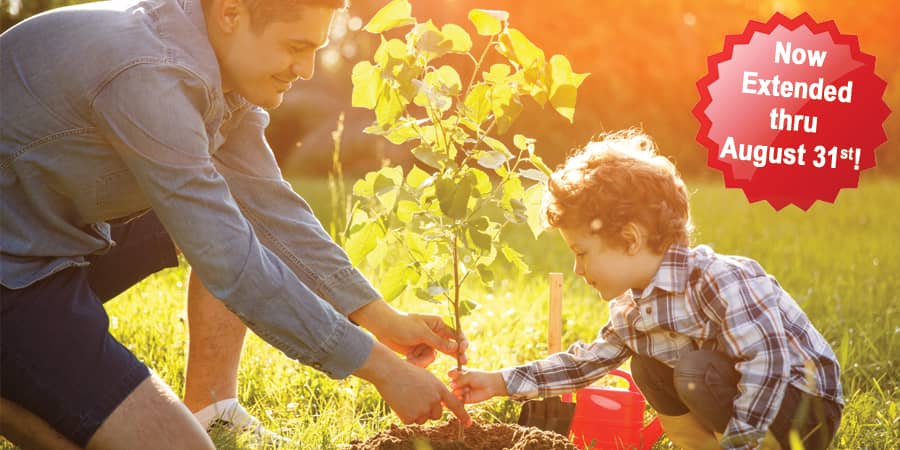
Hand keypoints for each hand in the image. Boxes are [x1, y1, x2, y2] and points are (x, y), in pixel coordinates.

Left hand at [350, 300, 467, 366]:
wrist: (383, 328)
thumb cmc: (402, 325)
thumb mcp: (421, 333)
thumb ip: (439, 342)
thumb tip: (456, 348)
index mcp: (438, 324)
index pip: (455, 333)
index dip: (462, 342)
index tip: (464, 351)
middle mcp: (435, 333)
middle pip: (449, 347)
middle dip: (453, 355)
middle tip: (462, 363)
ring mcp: (427, 343)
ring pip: (434, 356)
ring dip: (424, 359)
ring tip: (412, 357)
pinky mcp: (419, 351)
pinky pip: (424, 360)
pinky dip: (417, 361)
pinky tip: (408, 358)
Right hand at [355, 343, 471, 425]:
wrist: (389, 371)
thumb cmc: (406, 371)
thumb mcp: (426, 377)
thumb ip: (435, 391)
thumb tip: (438, 406)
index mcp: (439, 389)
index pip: (455, 405)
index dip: (463, 415)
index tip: (469, 423)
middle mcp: (434, 400)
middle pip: (437, 414)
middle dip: (428, 410)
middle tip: (416, 398)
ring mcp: (422, 409)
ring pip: (423, 419)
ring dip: (416, 412)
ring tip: (407, 397)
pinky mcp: (410, 417)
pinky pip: (411, 421)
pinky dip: (405, 414)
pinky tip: (400, 402)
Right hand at [447, 368, 507, 403]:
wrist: (491, 386)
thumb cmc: (480, 377)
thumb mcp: (469, 375)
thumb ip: (459, 380)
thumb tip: (451, 386)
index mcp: (459, 374)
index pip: (450, 373)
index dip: (452, 374)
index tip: (460, 373)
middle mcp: (458, 382)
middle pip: (451, 383)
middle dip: (458, 383)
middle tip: (467, 383)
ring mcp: (461, 390)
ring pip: (453, 391)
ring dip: (460, 390)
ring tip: (468, 389)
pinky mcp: (463, 399)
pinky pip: (457, 399)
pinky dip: (461, 397)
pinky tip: (467, 394)